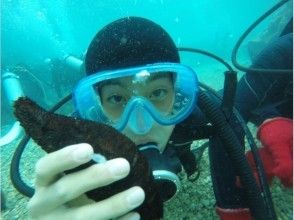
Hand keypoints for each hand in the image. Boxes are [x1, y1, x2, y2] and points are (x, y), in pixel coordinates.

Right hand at [28, 143, 144, 219]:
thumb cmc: (68, 194)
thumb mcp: (68, 179)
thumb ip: (84, 169)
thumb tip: (116, 156)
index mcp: (43, 183)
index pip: (46, 167)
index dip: (65, 158)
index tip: (89, 149)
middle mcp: (43, 205)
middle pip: (65, 190)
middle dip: (96, 177)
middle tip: (124, 166)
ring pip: (83, 217)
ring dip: (113, 205)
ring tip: (138, 193)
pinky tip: (135, 215)